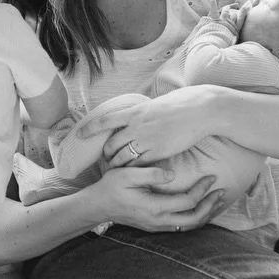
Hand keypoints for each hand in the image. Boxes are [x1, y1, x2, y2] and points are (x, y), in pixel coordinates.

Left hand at [77, 86, 217, 167]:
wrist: (199, 110)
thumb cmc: (181, 104)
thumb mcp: (155, 104)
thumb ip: (143, 113)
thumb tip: (137, 115)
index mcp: (134, 112)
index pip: (105, 120)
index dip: (91, 128)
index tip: (80, 134)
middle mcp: (136, 126)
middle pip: (112, 145)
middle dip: (107, 155)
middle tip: (106, 161)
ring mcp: (147, 140)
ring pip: (123, 157)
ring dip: (118, 165)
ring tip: (116, 171)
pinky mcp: (158, 152)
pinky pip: (140, 165)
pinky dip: (133, 171)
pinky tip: (133, 175)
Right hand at [89, 167, 225, 232]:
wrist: (97, 206)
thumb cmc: (110, 187)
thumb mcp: (127, 174)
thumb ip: (150, 174)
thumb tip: (172, 174)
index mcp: (154, 207)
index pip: (187, 201)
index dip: (202, 190)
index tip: (210, 177)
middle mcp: (158, 220)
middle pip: (194, 219)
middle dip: (210, 205)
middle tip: (221, 191)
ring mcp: (157, 226)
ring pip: (189, 226)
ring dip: (206, 214)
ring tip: (217, 200)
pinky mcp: (156, 226)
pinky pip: (182, 227)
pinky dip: (196, 218)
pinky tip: (201, 208)